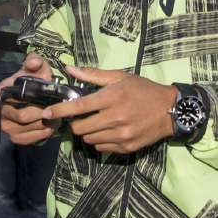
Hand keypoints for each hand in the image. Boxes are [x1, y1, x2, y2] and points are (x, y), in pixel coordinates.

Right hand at [0, 54, 58, 144]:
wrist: (38, 93)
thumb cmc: (35, 78)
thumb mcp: (37, 66)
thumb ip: (35, 61)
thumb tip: (34, 62)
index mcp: (0, 92)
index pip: (8, 98)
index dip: (28, 99)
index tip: (44, 97)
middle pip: (22, 116)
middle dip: (41, 113)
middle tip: (54, 109)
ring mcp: (6, 125)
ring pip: (25, 129)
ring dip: (42, 125)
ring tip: (54, 118)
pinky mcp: (14, 136)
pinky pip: (26, 140)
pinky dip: (40, 135)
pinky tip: (50, 128)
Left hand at [43, 66, 178, 153]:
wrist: (170, 110)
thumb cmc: (143, 90)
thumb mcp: (120, 77)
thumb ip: (93, 75)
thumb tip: (70, 69)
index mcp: (112, 98)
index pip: (78, 107)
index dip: (59, 111)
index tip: (46, 112)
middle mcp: (115, 118)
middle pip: (80, 128)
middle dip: (75, 123)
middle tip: (81, 117)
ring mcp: (121, 135)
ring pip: (89, 139)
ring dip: (87, 132)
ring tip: (96, 123)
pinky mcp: (126, 148)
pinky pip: (101, 148)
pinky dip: (98, 141)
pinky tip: (106, 131)